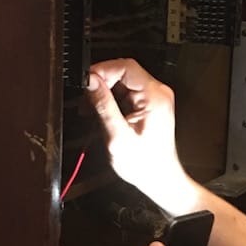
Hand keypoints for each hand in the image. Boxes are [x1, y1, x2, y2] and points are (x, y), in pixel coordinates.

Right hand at [87, 59, 193, 213]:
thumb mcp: (117, 136)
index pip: (125, 67)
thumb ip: (103, 105)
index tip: (86, 82)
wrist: (159, 178)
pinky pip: (125, 93)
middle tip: (86, 100)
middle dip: (100, 83)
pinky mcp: (148, 105)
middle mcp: (157, 93)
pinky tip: (100, 113)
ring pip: (121, 82)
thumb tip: (90, 82)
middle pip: (123, 72)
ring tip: (90, 110)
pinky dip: (110, 100)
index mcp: (154, 96)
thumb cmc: (144, 164)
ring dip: (103, 92)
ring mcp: (153, 98)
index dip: (102, 71)